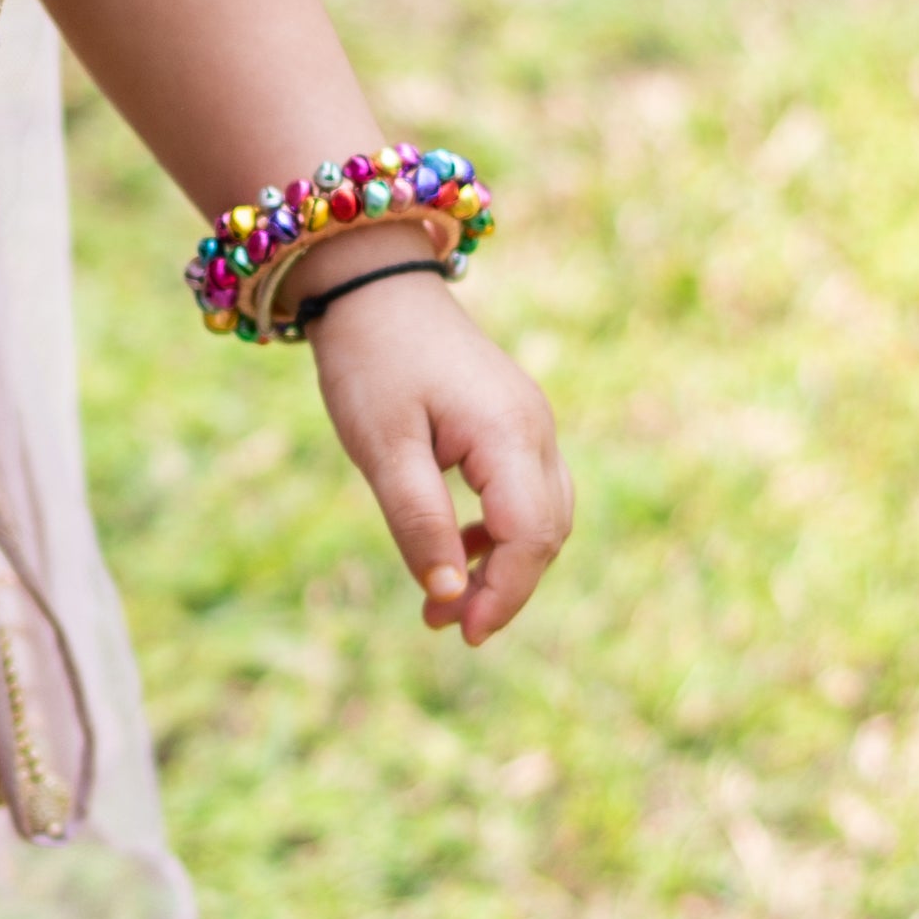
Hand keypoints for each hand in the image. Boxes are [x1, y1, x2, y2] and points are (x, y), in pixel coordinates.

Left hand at [311, 273, 572, 645]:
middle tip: (445, 626)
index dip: (502, 594)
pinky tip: (455, 554)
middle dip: (503, 588)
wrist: (372, 285)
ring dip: (501, 565)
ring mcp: (530, 423)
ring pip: (541, 516)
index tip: (462, 633)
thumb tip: (448, 593)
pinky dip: (497, 534)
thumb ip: (419, 522)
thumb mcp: (383, 449)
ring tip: (443, 604)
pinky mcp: (512, 422)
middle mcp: (535, 429)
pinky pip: (525, 493)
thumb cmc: (372, 361)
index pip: (531, 537)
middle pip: (546, 533)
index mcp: (510, 434)